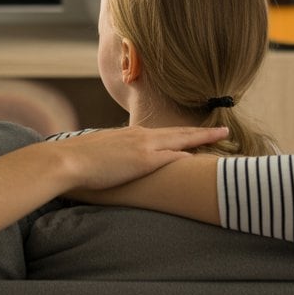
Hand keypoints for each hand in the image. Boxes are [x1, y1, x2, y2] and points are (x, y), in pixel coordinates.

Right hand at [55, 125, 227, 190]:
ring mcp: (144, 146)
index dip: (183, 134)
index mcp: (132, 135)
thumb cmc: (79, 160)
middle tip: (225, 130)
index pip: (165, 134)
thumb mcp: (103, 153)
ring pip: (181, 140)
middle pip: (179, 133)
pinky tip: (202, 159)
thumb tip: (119, 163)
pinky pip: (172, 157)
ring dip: (202, 140)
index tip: (198, 134)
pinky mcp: (143, 160)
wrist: (68, 160)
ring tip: (222, 139)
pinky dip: (188, 157)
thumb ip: (117, 155)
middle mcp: (141, 135)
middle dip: (203, 132)